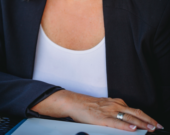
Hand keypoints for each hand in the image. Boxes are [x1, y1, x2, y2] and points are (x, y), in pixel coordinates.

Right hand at [31, 90, 161, 131]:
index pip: (135, 110)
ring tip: (151, 129)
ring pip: (129, 118)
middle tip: (159, 126)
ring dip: (142, 124)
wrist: (75, 102)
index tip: (154, 122)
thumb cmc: (88, 105)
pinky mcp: (102, 119)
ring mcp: (109, 112)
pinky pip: (117, 123)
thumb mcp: (105, 105)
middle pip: (136, 113)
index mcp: (116, 102)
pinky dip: (126, 127)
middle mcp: (115, 105)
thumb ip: (115, 110)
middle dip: (149, 120)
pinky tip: (133, 130)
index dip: (146, 116)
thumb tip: (125, 119)